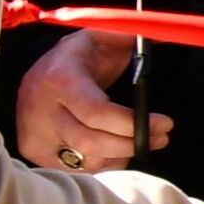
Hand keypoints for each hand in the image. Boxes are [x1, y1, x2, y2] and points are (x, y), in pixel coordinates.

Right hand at [13, 28, 161, 171]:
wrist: (37, 75)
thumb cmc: (75, 58)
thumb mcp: (98, 37)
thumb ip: (129, 37)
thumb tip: (167, 35)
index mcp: (58, 79)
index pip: (96, 112)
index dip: (132, 123)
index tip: (164, 123)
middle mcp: (41, 110)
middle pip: (92, 142)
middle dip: (133, 143)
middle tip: (161, 137)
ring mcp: (36, 135)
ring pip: (87, 160)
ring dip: (123, 155)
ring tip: (143, 142)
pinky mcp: (37, 152)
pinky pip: (79, 169)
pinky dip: (105, 163)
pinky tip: (118, 150)